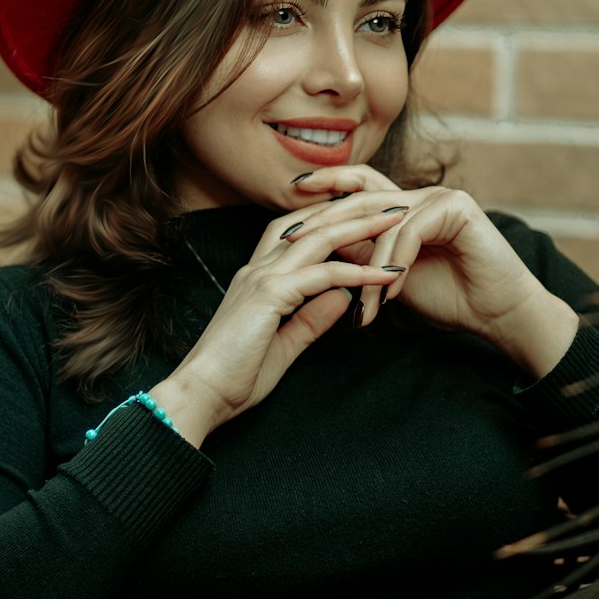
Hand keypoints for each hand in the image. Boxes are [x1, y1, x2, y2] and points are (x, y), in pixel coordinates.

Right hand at [150, 200, 408, 446]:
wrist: (201, 395)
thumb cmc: (235, 376)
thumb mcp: (285, 344)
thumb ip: (311, 318)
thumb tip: (344, 296)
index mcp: (258, 278)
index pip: (299, 231)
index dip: (333, 219)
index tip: (370, 217)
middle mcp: (258, 269)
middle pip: (313, 223)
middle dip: (354, 209)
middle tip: (393, 203)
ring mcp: (261, 278)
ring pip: (320, 238)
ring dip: (362, 226)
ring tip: (398, 219)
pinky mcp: (269, 296)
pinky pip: (322, 275)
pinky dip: (356, 271)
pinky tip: (384, 273)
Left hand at [287, 167, 578, 377]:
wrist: (497, 314)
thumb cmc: (448, 297)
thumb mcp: (390, 276)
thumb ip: (361, 255)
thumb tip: (319, 246)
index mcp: (403, 206)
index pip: (354, 188)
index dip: (321, 190)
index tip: (285, 204)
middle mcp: (419, 194)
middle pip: (361, 194)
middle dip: (325, 216)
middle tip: (294, 240)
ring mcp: (439, 197)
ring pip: (383, 219)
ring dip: (367, 263)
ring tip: (358, 303)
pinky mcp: (457, 208)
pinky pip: (411, 231)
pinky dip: (396, 263)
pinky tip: (389, 293)